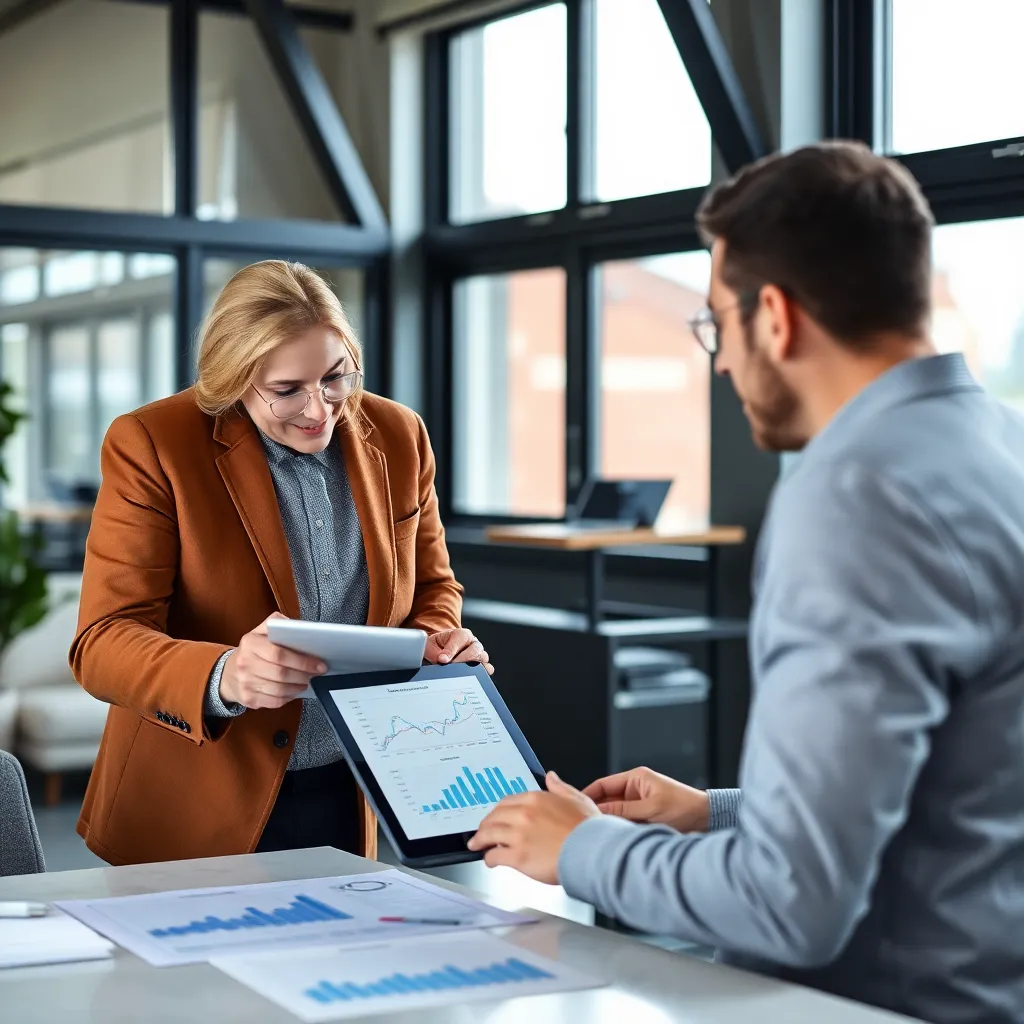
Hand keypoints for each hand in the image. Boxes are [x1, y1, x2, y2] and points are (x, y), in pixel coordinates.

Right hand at [218, 613, 326, 709]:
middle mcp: (245, 663)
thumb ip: (276, 623)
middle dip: (303, 674)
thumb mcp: (260, 631)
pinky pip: (274, 701)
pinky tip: (294, 690)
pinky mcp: (248, 699)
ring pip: (279, 689)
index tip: (319, 664)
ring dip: (298, 687)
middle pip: (281, 673)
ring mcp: (245, 683)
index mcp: (250, 643)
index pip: (279, 653)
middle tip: (316, 673)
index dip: (302, 661)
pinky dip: (289, 697)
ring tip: (306, 681)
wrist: (228, 673)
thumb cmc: (252, 651)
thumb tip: (297, 626)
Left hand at [424, 628, 493, 674]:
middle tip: (451, 667)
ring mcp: (479, 654)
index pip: (460, 638)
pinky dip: (480, 674)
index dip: (451, 650)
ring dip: (471, 668)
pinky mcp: (482, 665)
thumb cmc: (438, 646)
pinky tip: (469, 678)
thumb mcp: (431, 645)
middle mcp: (473, 643)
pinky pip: (487, 669)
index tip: (442, 659)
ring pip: (482, 659)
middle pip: (474, 650)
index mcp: (462, 634)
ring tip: (459, 674)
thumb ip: (434, 650)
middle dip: (461, 660)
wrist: (440, 650)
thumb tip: (442, 659)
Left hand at [467, 771, 598, 883]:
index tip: (496, 816)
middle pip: (494, 817)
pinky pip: (494, 856)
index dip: (498, 811)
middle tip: (482, 831)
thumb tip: (551, 776)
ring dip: (480, 840)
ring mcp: (518, 835)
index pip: (507, 802)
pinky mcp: (517, 856)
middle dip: (485, 825)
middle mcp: (523, 814)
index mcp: (536, 799)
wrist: (594, 851)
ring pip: (489, 835)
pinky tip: (490, 861)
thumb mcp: (576, 798)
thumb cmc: (589, 829)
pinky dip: (489, 859)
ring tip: (477, 845)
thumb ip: (560, 787)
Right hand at [582, 766, 709, 832]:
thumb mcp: (651, 809)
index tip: (573, 806)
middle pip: (606, 801)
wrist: (708, 820)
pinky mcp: (644, 819)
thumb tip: (598, 813)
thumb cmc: (684, 808)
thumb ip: (623, 811)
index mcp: (636, 779)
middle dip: (595, 812)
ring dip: (608, 824)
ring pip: (614, 814)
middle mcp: (635, 790)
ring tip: (593, 835)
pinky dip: (618, 830)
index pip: (603, 785)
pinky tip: (611, 840)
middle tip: (580, 825)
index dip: (587, 795)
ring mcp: (638, 805)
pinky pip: (625, 824)